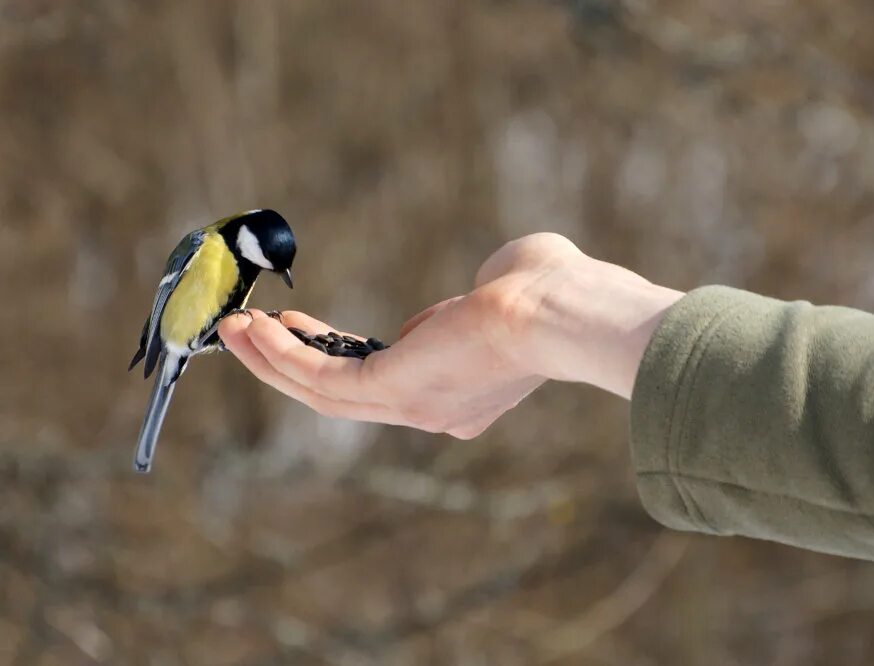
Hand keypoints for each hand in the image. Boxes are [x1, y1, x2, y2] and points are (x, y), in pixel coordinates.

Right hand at [219, 233, 683, 437]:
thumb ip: (470, 302)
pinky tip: (251, 328)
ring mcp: (412, 407)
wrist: (558, 311)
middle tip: (255, 333)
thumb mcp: (502, 291)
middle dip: (293, 366)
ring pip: (323, 395)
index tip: (311, 328)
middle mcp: (433, 412)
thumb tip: (451, 306)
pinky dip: (281, 354)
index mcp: (462, 395)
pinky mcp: (393, 387)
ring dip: (272, 362)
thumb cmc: (547, 290)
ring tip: (232, 330)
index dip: (342, 357)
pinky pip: (321, 376)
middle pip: (345, 398)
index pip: (390, 384)